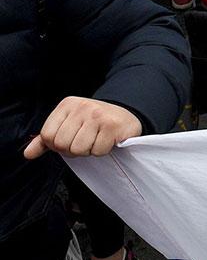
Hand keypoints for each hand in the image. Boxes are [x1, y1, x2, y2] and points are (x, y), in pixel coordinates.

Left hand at [24, 96, 142, 158]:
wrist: (125, 116)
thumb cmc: (94, 122)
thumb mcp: (68, 125)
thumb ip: (47, 139)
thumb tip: (28, 153)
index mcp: (67, 105)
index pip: (47, 136)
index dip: (57, 145)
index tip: (71, 139)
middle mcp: (82, 107)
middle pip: (62, 144)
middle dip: (73, 149)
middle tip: (85, 141)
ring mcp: (98, 115)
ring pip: (79, 149)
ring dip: (88, 151)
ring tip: (96, 140)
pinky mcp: (112, 126)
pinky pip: (97, 151)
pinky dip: (102, 150)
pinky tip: (107, 140)